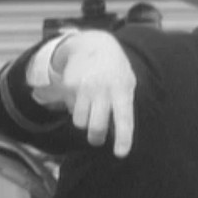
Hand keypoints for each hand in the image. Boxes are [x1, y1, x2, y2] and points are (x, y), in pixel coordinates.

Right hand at [51, 31, 135, 156]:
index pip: (124, 119)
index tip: (121, 153)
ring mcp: (85, 88)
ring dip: (84, 122)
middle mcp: (103, 90)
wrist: (93, 44)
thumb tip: (118, 133)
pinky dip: (76, 106)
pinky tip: (82, 92)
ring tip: (90, 109)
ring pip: (80, 122)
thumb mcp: (127, 82)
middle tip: (97, 139)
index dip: (123, 138)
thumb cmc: (115, 70)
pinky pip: (71, 108)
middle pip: (97, 127)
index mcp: (122, 90)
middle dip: (96, 138)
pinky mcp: (69, 85)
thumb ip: (124, 105)